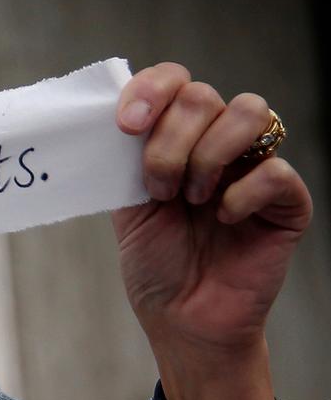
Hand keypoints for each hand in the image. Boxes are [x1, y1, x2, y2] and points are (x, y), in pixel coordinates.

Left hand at [112, 64, 308, 351]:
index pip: (174, 80)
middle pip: (203, 96)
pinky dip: (241, 193)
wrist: (182, 318)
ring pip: (249, 112)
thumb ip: (125, 160)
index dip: (151, 90)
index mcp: (178, 137)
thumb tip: (112, 117)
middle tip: (159, 189)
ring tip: (190, 199)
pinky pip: (275, 170)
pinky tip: (223, 219)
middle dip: (169, 142)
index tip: (126, 125)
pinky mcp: (287, 201)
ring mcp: (255, 167)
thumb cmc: (156, 264)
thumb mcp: (127, 207)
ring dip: (207, 155)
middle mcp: (219, 143)